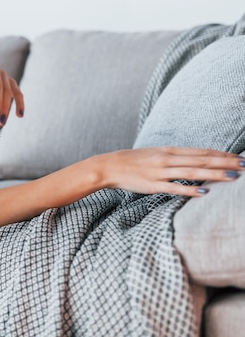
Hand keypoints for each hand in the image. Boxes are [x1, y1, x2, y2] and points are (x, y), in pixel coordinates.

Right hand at [97, 147, 243, 196]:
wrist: (109, 167)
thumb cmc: (134, 162)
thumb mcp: (156, 154)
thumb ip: (175, 158)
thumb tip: (195, 162)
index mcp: (169, 150)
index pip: (202, 152)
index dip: (222, 155)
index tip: (240, 157)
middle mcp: (167, 159)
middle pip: (202, 160)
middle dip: (226, 163)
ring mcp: (160, 172)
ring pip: (193, 172)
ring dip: (215, 174)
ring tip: (234, 176)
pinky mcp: (153, 185)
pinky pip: (174, 187)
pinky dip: (190, 189)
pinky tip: (205, 191)